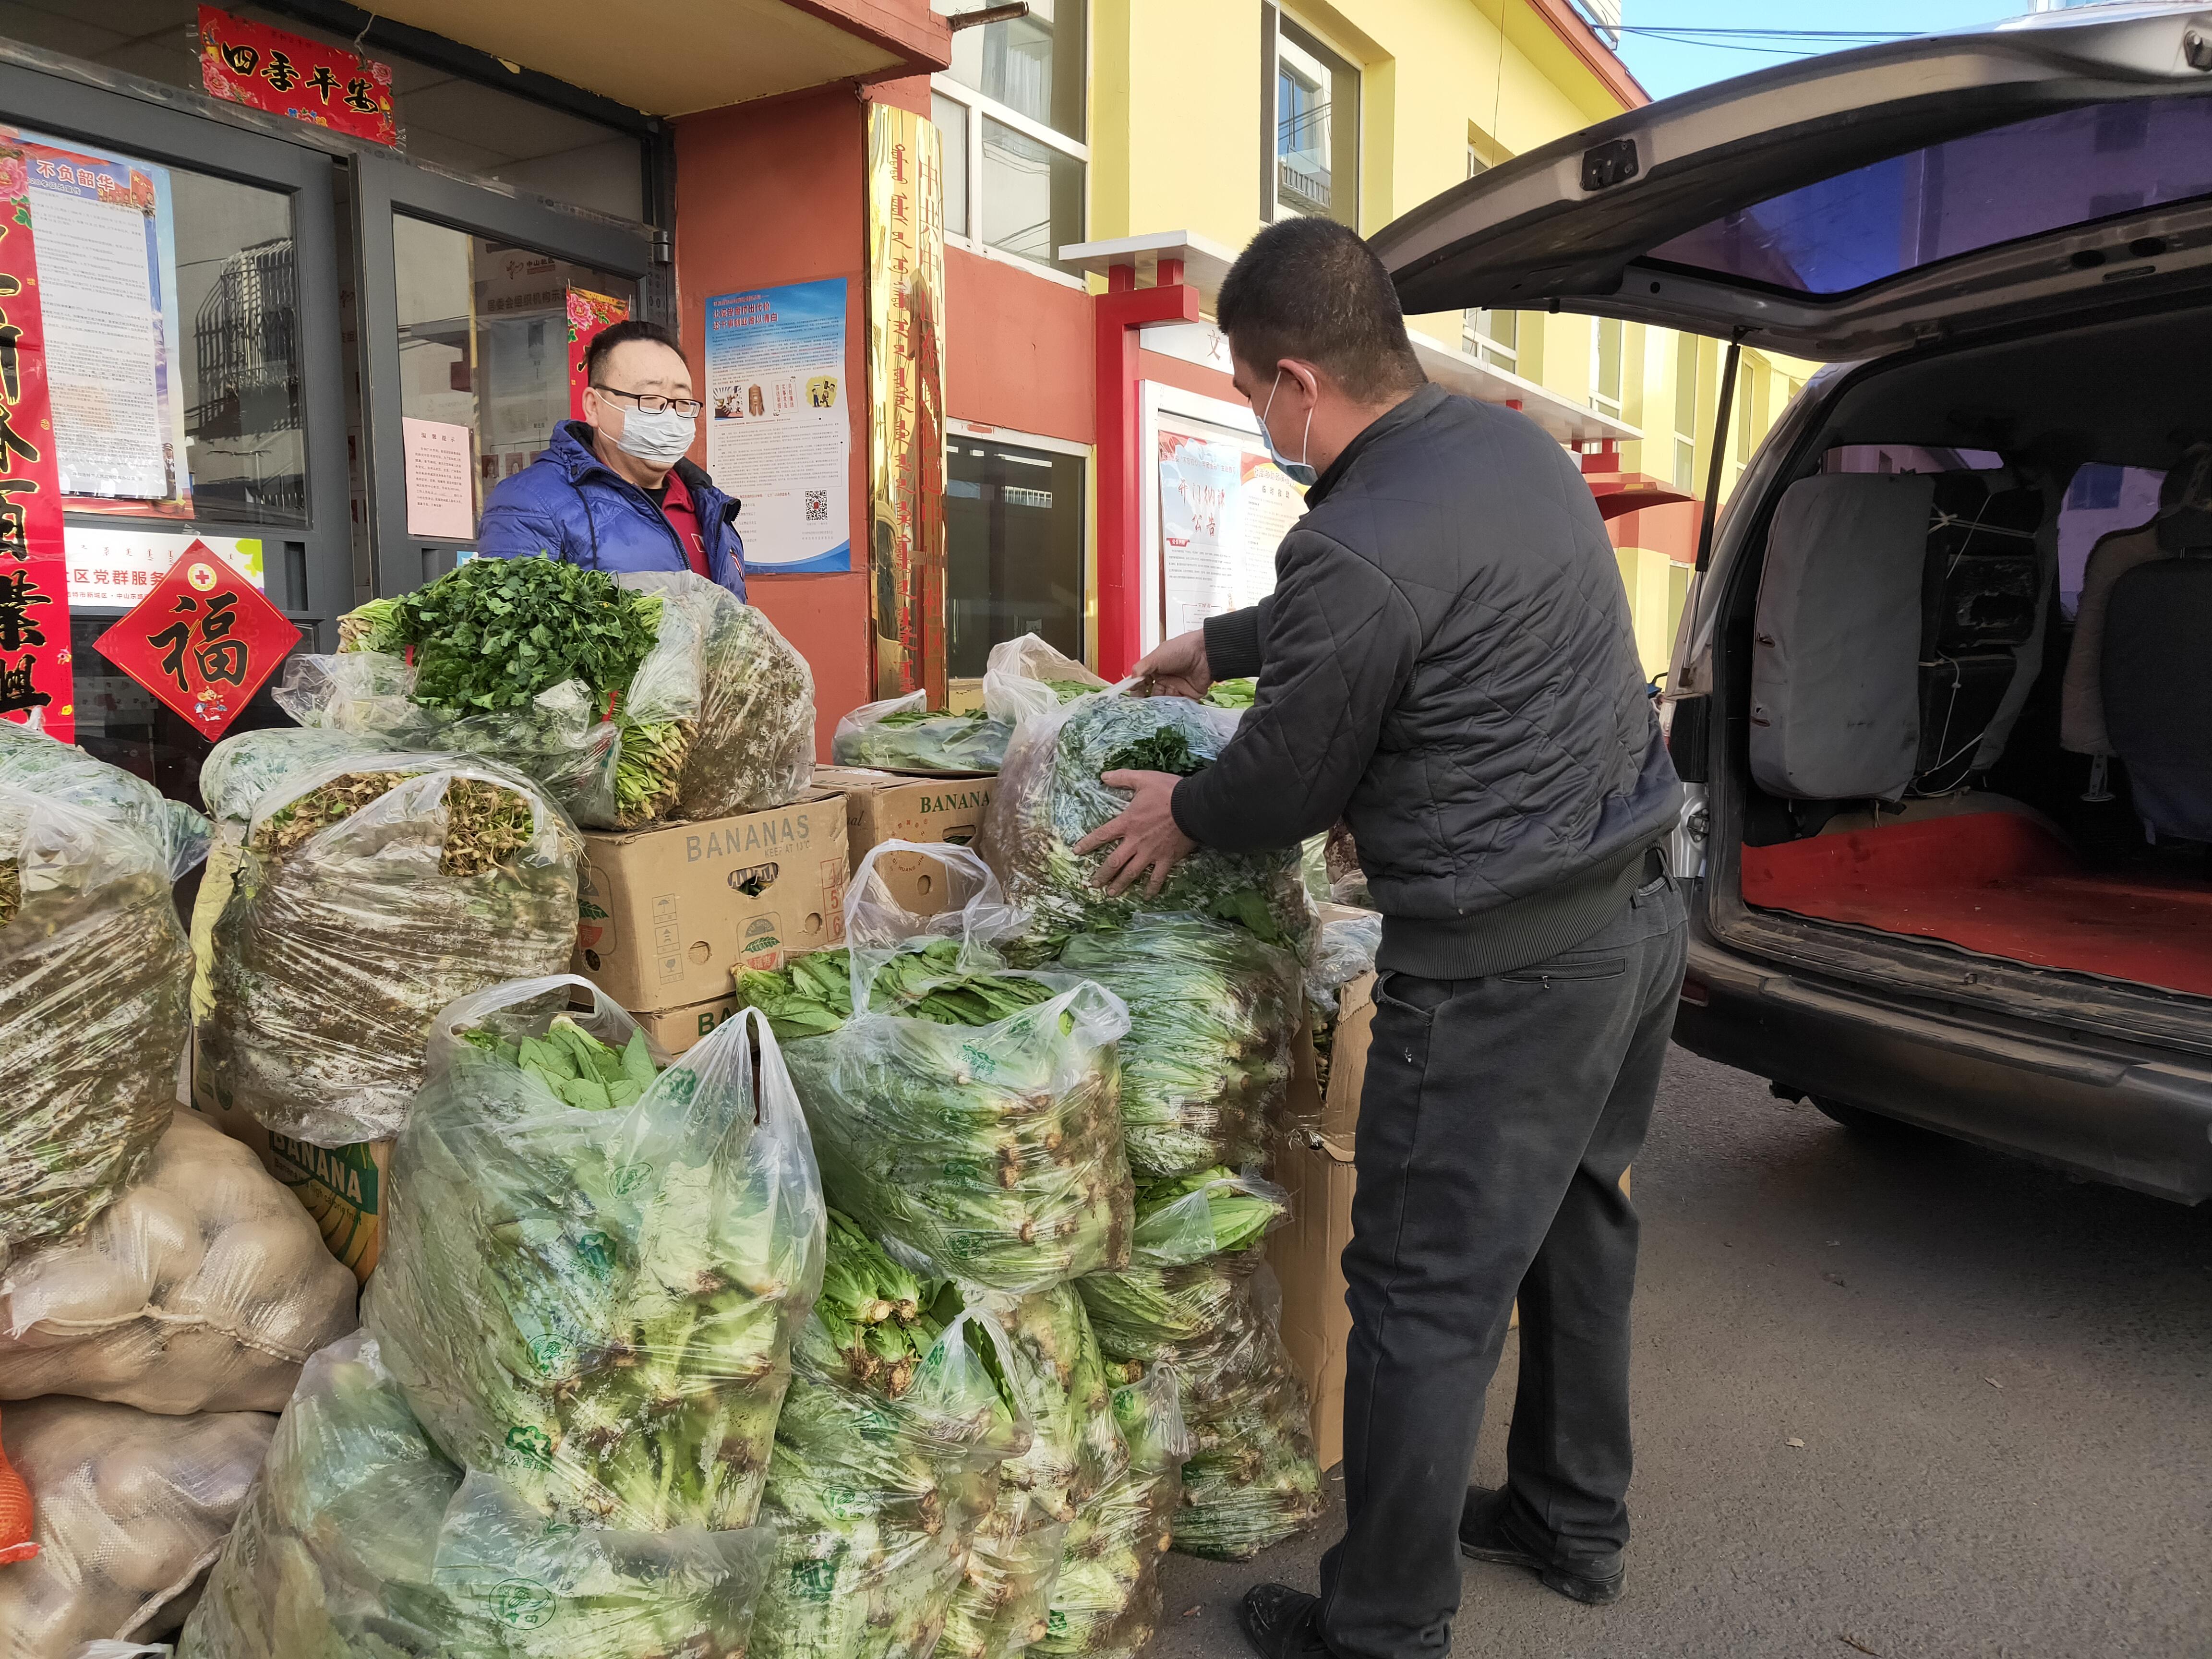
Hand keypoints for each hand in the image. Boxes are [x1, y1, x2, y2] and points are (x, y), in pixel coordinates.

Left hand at [1073, 770, 1197, 895]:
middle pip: (1114, 862)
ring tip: (1111, 894)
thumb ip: (1122, 778)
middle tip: (1094, 884)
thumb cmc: (1168, 792)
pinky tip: (1146, 896)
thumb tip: (1103, 776)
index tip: (1077, 852)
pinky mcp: (1167, 859)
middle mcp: (1136, 841)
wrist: (1193, 807)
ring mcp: (1151, 853)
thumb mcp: (1143, 778)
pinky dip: (1151, 888)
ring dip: (1120, 884)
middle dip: (1102, 874)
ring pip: (1132, 873)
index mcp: (1128, 823)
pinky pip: (1157, 877)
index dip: (1088, 843)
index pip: (1102, 835)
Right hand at [1132, 629, 1210, 700]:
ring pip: (1166, 702)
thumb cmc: (1181, 649)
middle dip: (1150, 701)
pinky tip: (1175, 699)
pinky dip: (1176, 705)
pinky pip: (1180, 706)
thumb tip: (1130, 683)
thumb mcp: (1156, 657)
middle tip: (1147, 706)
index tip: (1134, 700)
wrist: (1205, 652)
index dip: (1138, 692)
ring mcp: (1177, 688)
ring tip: (1164, 697)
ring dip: (1163, 702)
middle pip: (1153, 696)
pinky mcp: (1189, 695)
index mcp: (1156, 670)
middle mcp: (1166, 680)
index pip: (1143, 685)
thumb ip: (1141, 669)